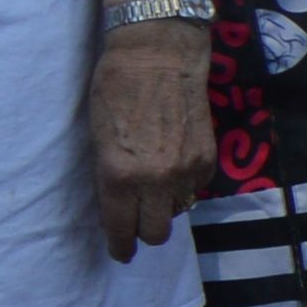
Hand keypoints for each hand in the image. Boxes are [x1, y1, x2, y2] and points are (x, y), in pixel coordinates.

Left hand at [91, 17, 212, 256]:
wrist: (158, 54)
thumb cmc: (114, 88)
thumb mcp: (98, 137)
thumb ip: (110, 175)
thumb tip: (121, 200)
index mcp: (120, 176)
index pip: (122, 229)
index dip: (120, 247)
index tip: (121, 253)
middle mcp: (156, 181)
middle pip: (156, 233)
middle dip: (145, 232)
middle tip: (137, 224)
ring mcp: (186, 171)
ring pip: (178, 212)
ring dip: (165, 207)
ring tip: (156, 188)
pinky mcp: (207, 158)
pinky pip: (195, 189)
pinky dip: (184, 186)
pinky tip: (174, 165)